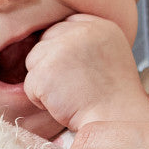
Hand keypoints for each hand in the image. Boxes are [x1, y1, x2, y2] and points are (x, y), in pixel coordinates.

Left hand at [23, 14, 148, 132]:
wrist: (118, 124)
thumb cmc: (113, 99)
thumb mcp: (110, 56)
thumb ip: (86, 42)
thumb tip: (54, 42)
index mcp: (101, 26)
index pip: (65, 25)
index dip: (63, 49)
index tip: (74, 70)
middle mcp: (81, 31)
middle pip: (46, 39)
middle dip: (52, 64)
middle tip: (73, 86)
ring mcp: (62, 49)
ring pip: (33, 60)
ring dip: (45, 82)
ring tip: (70, 96)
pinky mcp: (46, 71)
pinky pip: (30, 84)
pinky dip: (41, 100)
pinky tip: (63, 105)